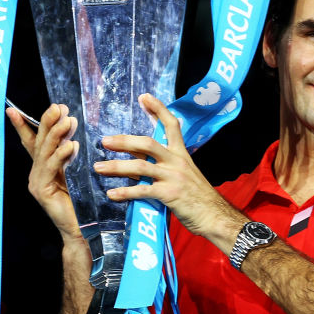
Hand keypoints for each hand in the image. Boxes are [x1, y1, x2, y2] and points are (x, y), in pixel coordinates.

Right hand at [7, 104, 82, 243]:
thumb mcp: (78, 172)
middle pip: (40, 142)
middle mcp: (36, 173)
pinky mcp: (42, 191)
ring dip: (56, 134)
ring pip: (44, 152)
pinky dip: (61, 155)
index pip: (33, 142)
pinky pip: (51, 168)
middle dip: (47, 122)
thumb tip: (73, 130)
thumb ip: (72, 155)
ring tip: (68, 120)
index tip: (12, 109)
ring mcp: (37, 182)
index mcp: (44, 167)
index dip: (24, 125)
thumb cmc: (84, 201)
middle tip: (59, 106)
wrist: (84, 229)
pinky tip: (72, 145)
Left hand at [95, 94, 244, 248]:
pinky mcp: (169, 194)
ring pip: (141, 166)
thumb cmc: (197, 196)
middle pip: (148, 143)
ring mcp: (173, 177)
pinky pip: (143, 191)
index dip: (158, 109)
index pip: (172, 125)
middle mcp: (177, 161)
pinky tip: (112, 194)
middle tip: (105, 141)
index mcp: (182, 154)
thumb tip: (135, 158)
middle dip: (124, 141)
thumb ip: (162, 164)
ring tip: (98, 167)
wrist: (214, 216)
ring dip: (116, 166)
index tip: (144, 97)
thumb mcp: (183, 174)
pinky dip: (125, 192)